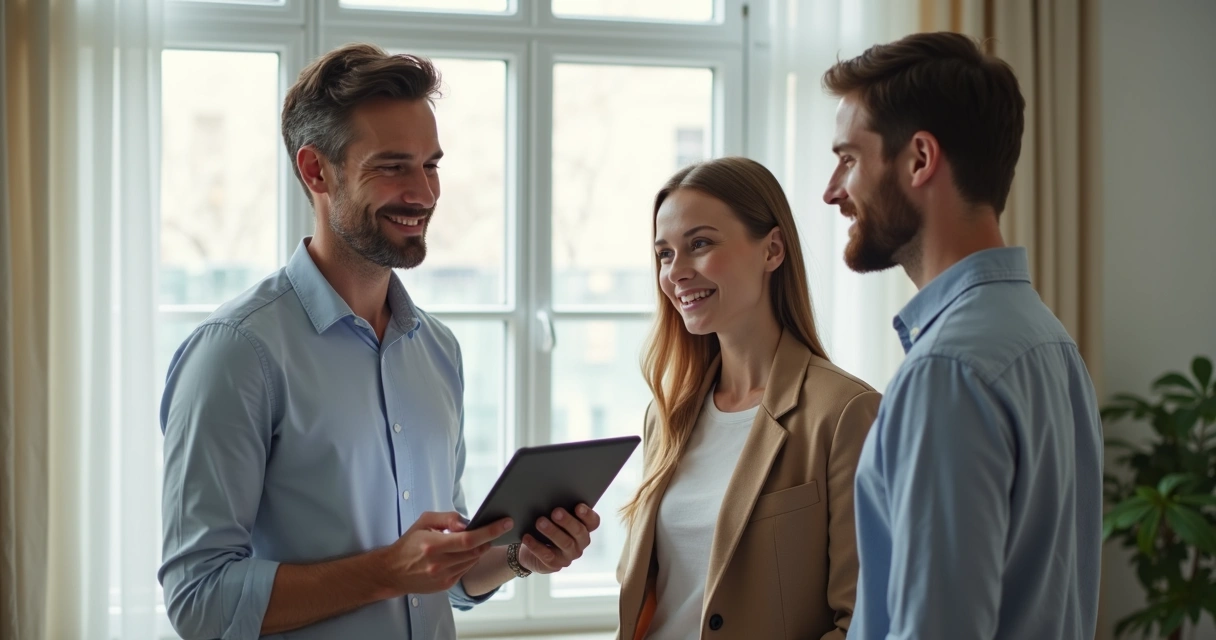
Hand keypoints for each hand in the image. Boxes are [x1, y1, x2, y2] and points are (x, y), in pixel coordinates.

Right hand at [380, 511, 511, 594]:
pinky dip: (469, 560)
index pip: (469, 539)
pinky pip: (466, 570)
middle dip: (488, 539)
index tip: (506, 523)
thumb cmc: (409, 543)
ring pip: (473, 561)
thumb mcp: (424, 522)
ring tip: (475, 541)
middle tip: (493, 529)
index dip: (490, 531)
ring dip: (479, 550)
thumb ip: (447, 518)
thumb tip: (467, 523)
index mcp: (433, 545)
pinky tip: (462, 554)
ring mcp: (443, 577)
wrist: (392, 571)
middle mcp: (439, 563)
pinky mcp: (445, 586)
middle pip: (475, 551)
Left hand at [517, 504, 600, 574]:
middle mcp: (580, 543)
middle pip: (579, 532)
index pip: (593, 522)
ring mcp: (569, 555)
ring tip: (540, 522)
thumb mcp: (553, 517)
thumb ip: (559, 509)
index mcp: (584, 528)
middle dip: (568, 521)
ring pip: (565, 543)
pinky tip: (527, 537)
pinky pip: (547, 556)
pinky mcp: (555, 564)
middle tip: (555, 512)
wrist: (530, 548)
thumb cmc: (546, 525)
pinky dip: (536, 546)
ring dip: (553, 532)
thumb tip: (552, 496)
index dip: (588, 515)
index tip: (578, 506)